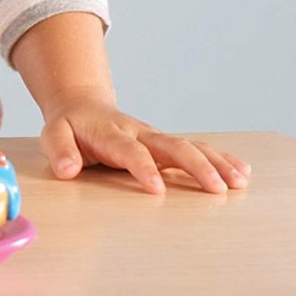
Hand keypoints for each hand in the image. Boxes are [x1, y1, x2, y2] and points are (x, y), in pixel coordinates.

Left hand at [39, 91, 251, 193]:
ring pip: (191, 147)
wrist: (82, 105)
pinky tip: (241, 172)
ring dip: (216, 163)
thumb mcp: (53, 134)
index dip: (144, 168)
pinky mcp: (165, 144)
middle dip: (196, 166)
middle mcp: (140, 133)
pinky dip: (220, 159)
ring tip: (239, 182)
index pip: (131, 151)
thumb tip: (67, 170)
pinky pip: (197, 149)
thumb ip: (60, 151)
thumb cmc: (69, 126)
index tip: (157, 189)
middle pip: (172, 146)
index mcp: (112, 133)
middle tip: (216, 189)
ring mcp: (156, 138)